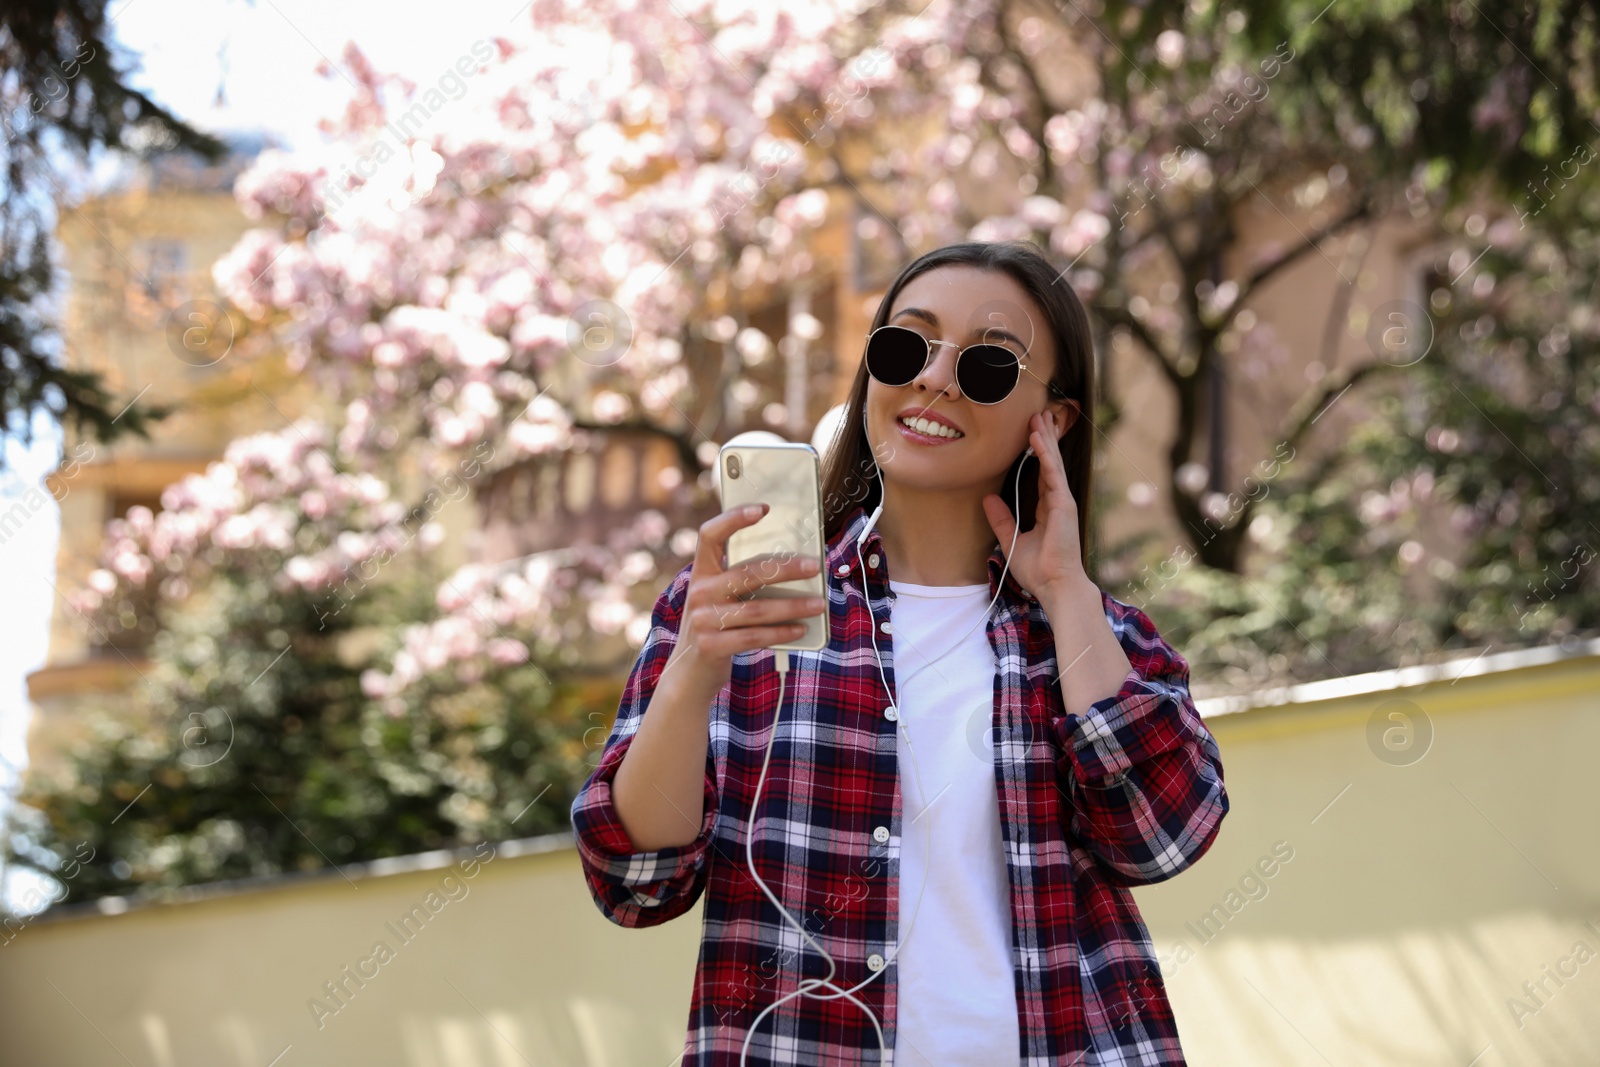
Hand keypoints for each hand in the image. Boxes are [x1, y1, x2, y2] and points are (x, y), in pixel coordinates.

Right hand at [663, 503, 824, 696]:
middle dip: (786, 568)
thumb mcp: (720, 599)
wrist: (689, 674)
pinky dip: (782, 632)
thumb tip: (794, 567)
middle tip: (815, 566)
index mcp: (701, 573)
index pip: (710, 534)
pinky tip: (801, 629)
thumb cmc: (716, 627)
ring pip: (758, 608)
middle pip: (748, 572)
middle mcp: (699, 592)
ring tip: (819, 603)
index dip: (733, 518)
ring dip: (794, 606)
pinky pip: (755, 636)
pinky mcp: (711, 646)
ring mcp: (702, 620)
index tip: (763, 508)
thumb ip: (744, 582)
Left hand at [980, 411, 1090, 606]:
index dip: (1037, 454)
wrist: (1055, 586)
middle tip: (1038, 415)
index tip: (1030, 435)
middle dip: (1043, 439)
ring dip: (1045, 439)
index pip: (1041, 474)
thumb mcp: (1012, 541)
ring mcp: (1062, 501)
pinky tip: (1038, 438)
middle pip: (1049, 463)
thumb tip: (987, 499)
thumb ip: (1002, 519)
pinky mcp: (1064, 503)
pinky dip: (1046, 454)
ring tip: (1039, 417)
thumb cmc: (1039, 569)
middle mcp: (1056, 501)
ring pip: (1053, 462)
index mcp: (1047, 509)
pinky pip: (1053, 473)